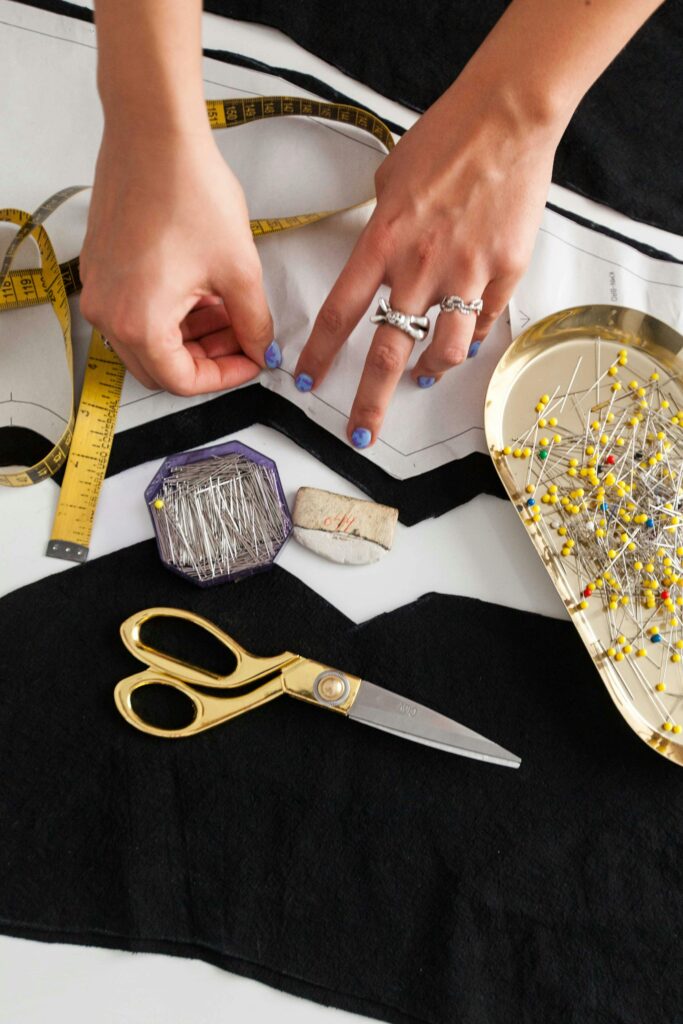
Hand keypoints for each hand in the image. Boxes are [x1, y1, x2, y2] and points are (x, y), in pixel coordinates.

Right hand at [80, 127, 275, 394]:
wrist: (154, 135)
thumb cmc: (187, 190)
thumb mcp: (239, 270)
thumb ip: (254, 323)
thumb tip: (260, 348)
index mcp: (139, 324)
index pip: (184, 382)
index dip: (226, 377)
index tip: (251, 360)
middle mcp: (109, 313)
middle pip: (162, 368)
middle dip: (208, 358)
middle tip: (242, 337)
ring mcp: (100, 290)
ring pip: (148, 342)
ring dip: (190, 336)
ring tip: (226, 308)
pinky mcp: (100, 269)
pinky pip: (134, 311)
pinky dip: (170, 312)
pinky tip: (200, 289)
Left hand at [293, 78, 557, 447]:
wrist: (507, 118)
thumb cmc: (446, 138)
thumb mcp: (390, 182)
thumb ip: (380, 231)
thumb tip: (380, 261)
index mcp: (382, 244)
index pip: (341, 314)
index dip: (321, 356)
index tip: (307, 381)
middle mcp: (419, 268)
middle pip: (388, 352)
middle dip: (370, 402)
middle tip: (360, 433)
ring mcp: (465, 274)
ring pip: (444, 351)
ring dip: (428, 372)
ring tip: (422, 378)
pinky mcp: (504, 273)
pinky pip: (484, 323)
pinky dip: (471, 337)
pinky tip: (464, 338)